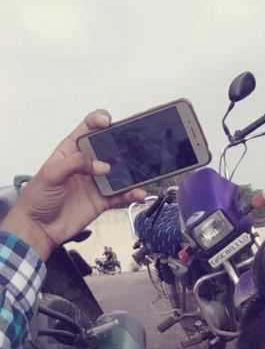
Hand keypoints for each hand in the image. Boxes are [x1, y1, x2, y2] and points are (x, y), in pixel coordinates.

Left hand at [1, 110, 146, 260]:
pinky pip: (121, 195)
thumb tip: (103, 166)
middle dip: (122, 144)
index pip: (87, 130)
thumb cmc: (38, 197)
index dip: (98, 121)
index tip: (108, 121)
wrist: (39, 227)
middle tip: (135, 143)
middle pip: (108, 149)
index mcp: (71, 151)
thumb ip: (76, 164)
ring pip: (119, 173)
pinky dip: (132, 194)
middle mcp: (86, 165)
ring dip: (131, 171)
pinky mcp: (102, 201)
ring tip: (142, 170)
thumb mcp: (51, 173)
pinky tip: (139, 193)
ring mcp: (95, 183)